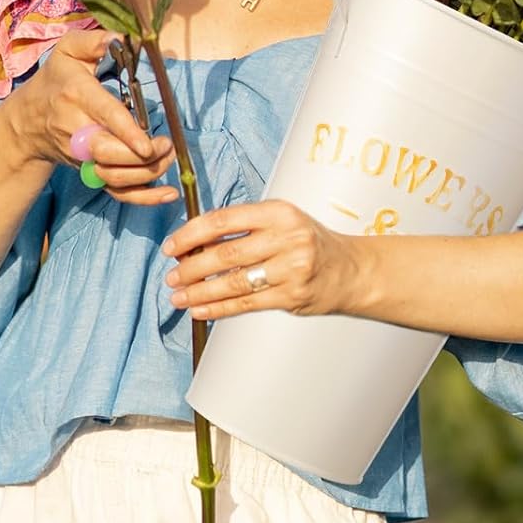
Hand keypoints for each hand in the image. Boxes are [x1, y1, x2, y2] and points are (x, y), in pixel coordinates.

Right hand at [6, 29, 177, 205]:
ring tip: (168, 157)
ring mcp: (82, 156)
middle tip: (166, 144)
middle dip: (141, 157)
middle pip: (108, 153)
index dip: (126, 132)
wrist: (28, 121)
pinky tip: (167, 194)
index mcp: (77, 95)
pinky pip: (115, 192)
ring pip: (113, 176)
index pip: (104, 115)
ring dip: (146, 175)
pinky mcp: (89, 172)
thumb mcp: (68, 52)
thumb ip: (93, 42)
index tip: (148, 143)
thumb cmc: (56, 81)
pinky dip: (142, 198)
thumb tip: (120, 37)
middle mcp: (77, 129)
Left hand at [161, 200, 365, 318]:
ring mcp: (292, 269)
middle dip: (191, 268)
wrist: (350, 270)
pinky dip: (218, 308)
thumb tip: (193, 243)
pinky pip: (247, 304)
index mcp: (279, 212)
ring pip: (233, 283)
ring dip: (200, 291)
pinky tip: (199, 310)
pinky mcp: (293, 296)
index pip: (224, 221)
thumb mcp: (282, 221)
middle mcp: (288, 238)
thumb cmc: (308, 242)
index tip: (172, 247)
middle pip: (225, 254)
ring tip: (178, 296)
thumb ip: (244, 228)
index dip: (191, 234)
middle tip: (172, 276)